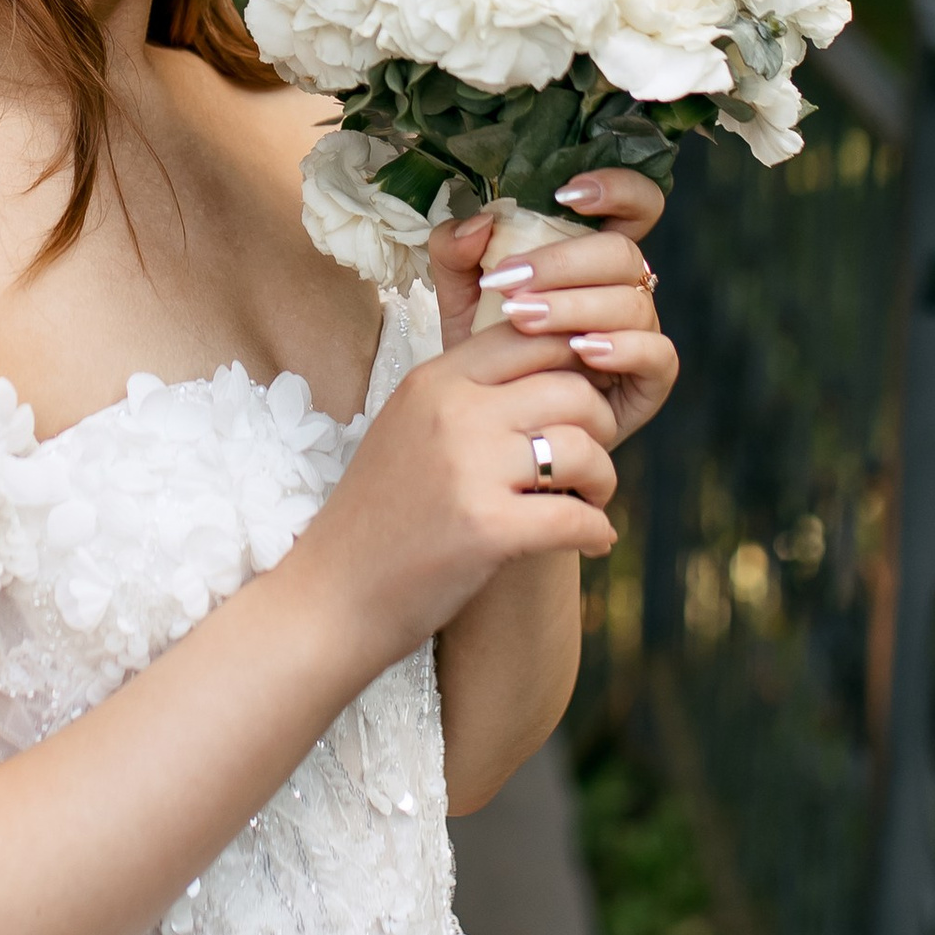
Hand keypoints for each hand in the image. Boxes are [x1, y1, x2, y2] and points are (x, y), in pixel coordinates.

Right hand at [290, 325, 625, 673]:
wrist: (331, 597)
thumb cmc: (380, 518)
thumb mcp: (410, 431)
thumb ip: (469, 396)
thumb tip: (554, 373)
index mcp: (434, 381)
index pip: (531, 336)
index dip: (576, 363)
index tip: (583, 402)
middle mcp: (451, 412)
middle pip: (570, 387)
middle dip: (600, 423)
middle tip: (591, 459)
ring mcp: (468, 469)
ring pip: (582, 448)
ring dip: (603, 478)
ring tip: (591, 499)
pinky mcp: (486, 528)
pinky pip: (576, 516)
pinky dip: (596, 530)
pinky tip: (592, 541)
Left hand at [430, 172, 674, 448]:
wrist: (492, 423)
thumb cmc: (488, 350)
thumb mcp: (460, 296)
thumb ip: (456, 252)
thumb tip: (477, 225)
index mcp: (591, 255)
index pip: (635, 205)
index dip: (618, 188)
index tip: (564, 194)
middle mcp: (623, 288)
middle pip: (622, 253)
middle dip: (564, 264)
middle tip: (510, 283)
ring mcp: (640, 333)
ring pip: (633, 303)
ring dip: (575, 307)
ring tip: (524, 320)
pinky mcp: (648, 381)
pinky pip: (659, 355)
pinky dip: (623, 348)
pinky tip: (582, 352)